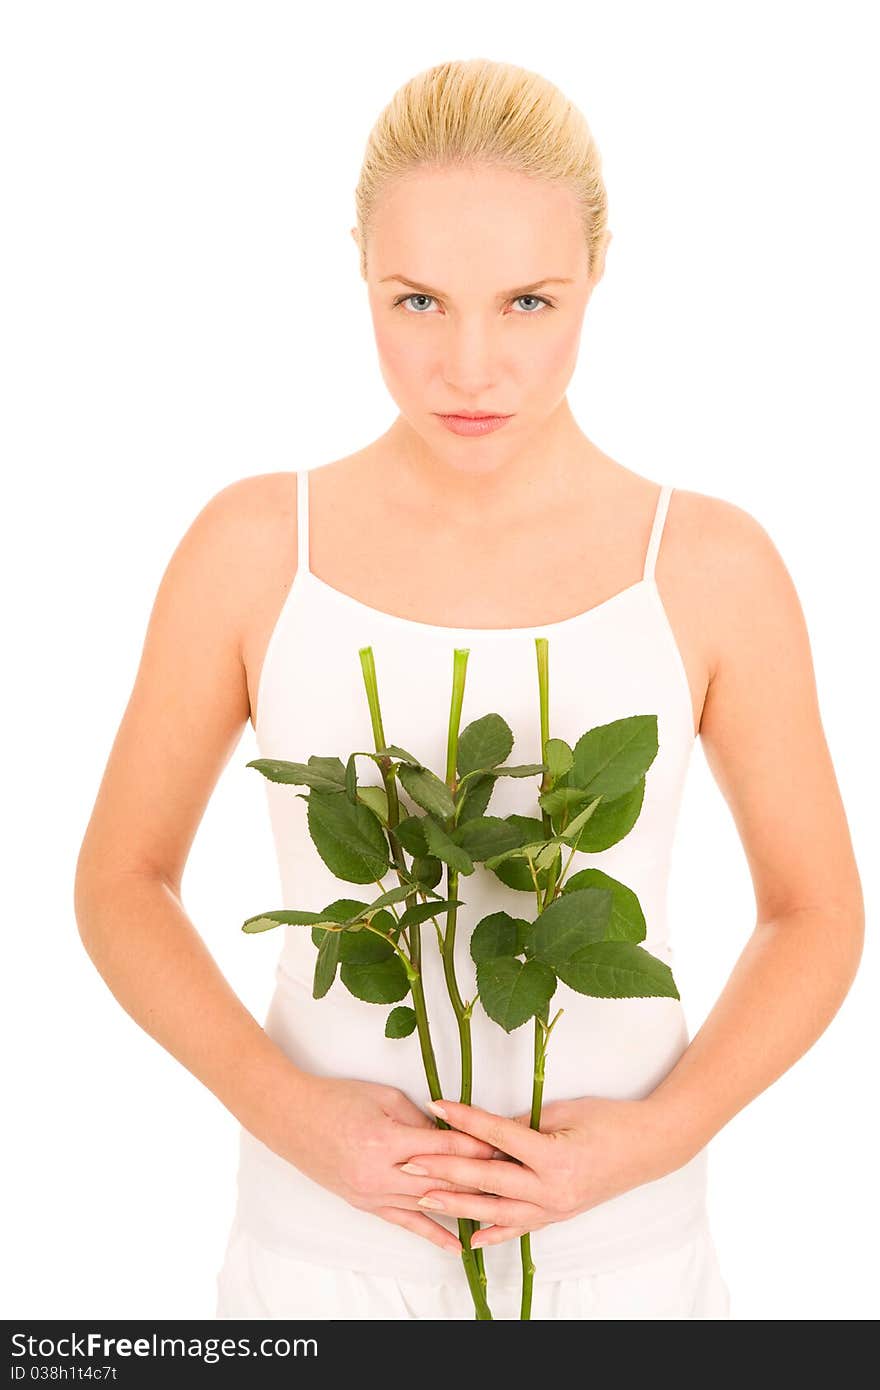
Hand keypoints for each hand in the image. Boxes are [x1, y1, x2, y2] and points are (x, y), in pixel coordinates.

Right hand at [266, 1073, 499, 1255]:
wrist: (291, 1118)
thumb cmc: (336, 1099)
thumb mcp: (384, 1098)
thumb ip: (420, 1121)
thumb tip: (451, 1135)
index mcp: (386, 1141)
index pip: (444, 1147)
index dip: (476, 1145)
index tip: (503, 1144)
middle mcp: (379, 1174)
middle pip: (441, 1181)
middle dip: (478, 1178)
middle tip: (510, 1177)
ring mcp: (371, 1194)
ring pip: (427, 1205)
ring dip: (462, 1206)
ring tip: (496, 1211)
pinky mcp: (364, 1203)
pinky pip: (404, 1222)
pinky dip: (431, 1234)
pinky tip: (455, 1244)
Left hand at [396, 1093, 692, 1247]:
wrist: (650, 1147)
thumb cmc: (609, 1120)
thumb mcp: (564, 1111)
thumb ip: (523, 1124)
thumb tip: (484, 1131)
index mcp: (552, 1156)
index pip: (496, 1135)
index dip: (463, 1118)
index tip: (434, 1105)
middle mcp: (551, 1189)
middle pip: (486, 1179)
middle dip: (444, 1170)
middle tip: (409, 1162)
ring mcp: (555, 1207)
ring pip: (496, 1210)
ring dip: (457, 1206)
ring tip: (422, 1199)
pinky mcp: (559, 1215)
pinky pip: (521, 1227)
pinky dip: (495, 1232)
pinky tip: (471, 1238)